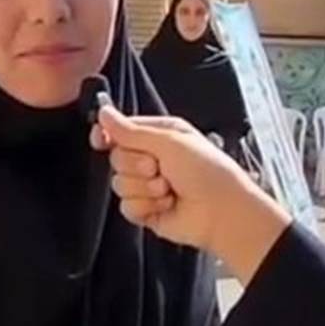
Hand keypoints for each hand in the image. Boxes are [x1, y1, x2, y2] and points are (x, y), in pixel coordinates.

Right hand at [91, 104, 291, 283]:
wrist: (223, 213)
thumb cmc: (207, 171)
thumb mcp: (170, 141)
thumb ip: (131, 130)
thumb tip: (104, 113)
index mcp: (159, 136)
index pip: (119, 131)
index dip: (107, 135)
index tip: (101, 140)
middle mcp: (152, 159)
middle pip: (116, 158)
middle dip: (135, 165)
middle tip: (158, 168)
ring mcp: (147, 186)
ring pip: (119, 183)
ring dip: (144, 188)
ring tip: (168, 189)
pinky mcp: (146, 210)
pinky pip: (126, 206)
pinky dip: (145, 207)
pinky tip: (166, 205)